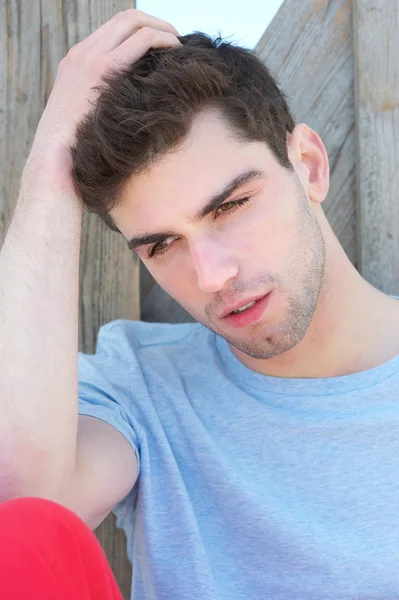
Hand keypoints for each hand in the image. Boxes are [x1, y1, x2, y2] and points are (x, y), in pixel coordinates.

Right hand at [27, 9, 180, 174]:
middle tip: (175, 39)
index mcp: (76, 62)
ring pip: (133, 21)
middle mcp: (81, 53)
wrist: (54, 157)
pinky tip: (176, 52)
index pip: (113, 31)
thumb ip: (102, 104)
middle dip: (154, 23)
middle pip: (124, 19)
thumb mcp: (85, 119)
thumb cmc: (75, 148)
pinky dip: (163, 40)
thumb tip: (126, 112)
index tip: (160, 45)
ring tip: (179, 44)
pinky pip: (142, 40)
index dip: (140, 31)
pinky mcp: (103, 69)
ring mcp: (90, 57)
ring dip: (161, 28)